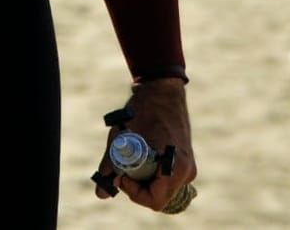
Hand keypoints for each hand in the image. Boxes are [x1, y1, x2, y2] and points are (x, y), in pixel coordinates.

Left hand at [95, 78, 195, 212]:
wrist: (161, 90)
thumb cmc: (142, 112)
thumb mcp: (121, 140)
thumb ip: (111, 167)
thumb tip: (101, 193)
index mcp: (176, 168)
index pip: (154, 200)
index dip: (134, 192)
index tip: (122, 175)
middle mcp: (187, 171)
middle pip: (158, 196)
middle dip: (137, 185)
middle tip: (124, 166)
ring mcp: (188, 167)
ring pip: (161, 187)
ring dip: (143, 178)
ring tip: (133, 156)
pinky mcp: (184, 161)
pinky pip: (165, 178)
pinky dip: (151, 172)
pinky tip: (142, 154)